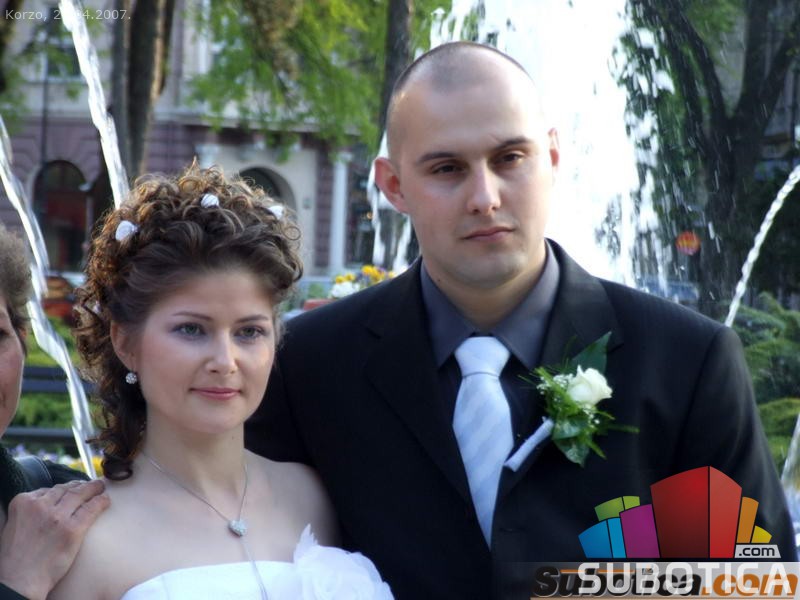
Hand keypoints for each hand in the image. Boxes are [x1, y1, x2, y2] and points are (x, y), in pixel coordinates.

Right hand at [0, 479, 109, 599]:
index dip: (62, 490)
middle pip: (66, 489)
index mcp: (23, 503)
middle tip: (90, 485)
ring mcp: (58, 516)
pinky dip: (101, 502)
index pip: (48, 490)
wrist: (19, 579)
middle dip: (79, 486)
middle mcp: (41, 505)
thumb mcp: (14, 525)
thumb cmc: (15, 558)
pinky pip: (91, 509)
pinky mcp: (73, 529)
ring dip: (93, 488)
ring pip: (80, 494)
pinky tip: (105, 500)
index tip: (71, 489)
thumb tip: (46, 505)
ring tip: (101, 487)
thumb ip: (29, 512)